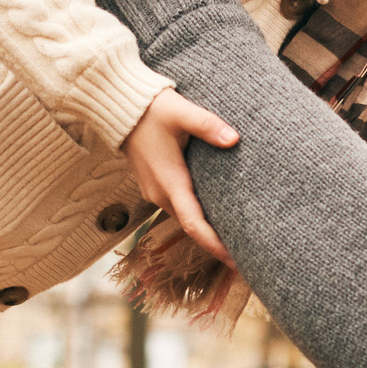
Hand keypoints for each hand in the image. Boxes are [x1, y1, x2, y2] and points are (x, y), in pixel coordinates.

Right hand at [122, 88, 238, 263]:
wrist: (119, 108)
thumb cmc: (151, 110)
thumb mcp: (181, 113)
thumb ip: (208, 126)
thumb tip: (234, 139)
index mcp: (170, 181)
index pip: (194, 224)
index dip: (215, 245)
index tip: (236, 260)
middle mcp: (161, 193)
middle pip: (192, 227)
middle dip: (217, 243)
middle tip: (247, 254)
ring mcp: (155, 191)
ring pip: (185, 218)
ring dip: (207, 230)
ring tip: (235, 238)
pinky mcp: (155, 185)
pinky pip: (179, 208)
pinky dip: (197, 216)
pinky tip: (215, 215)